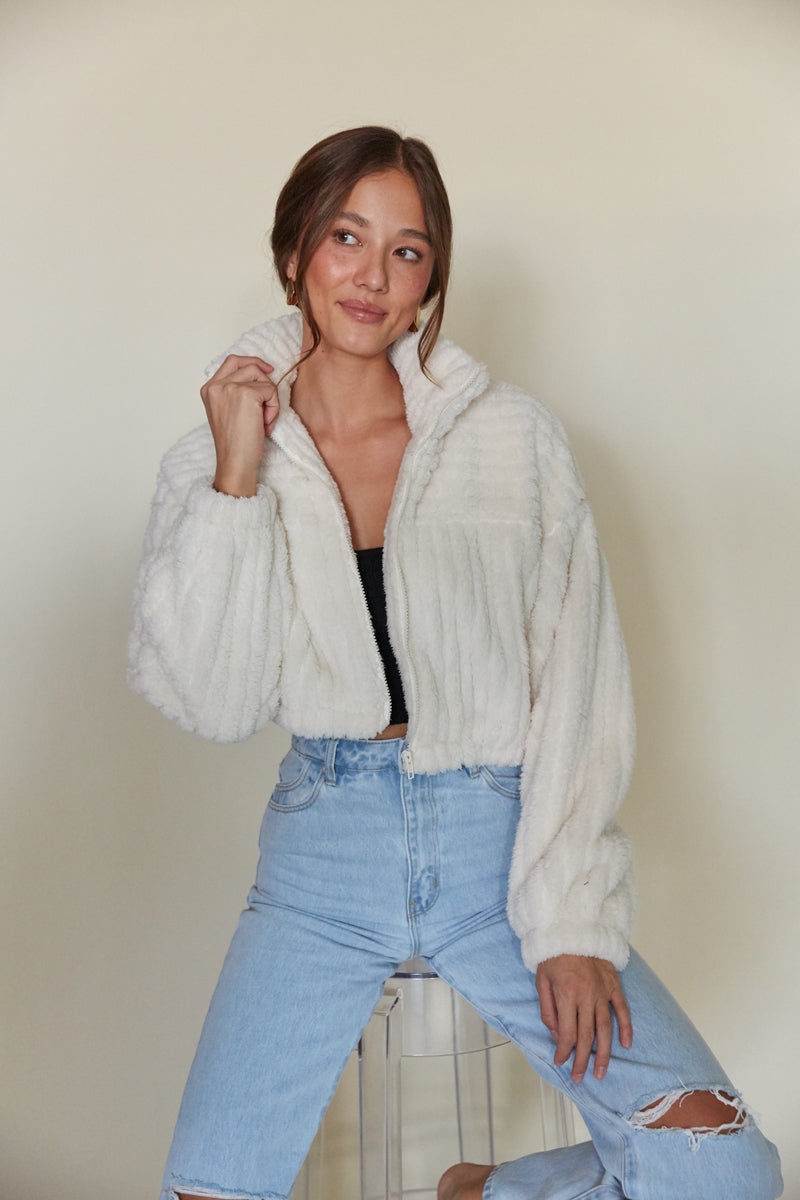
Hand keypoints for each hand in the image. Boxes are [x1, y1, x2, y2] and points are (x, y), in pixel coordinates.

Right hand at [200, 355, 277, 495]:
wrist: (235, 462)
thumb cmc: (235, 443)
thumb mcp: (227, 412)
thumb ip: (235, 392)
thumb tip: (261, 374)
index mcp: (209, 389)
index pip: (232, 361)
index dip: (252, 362)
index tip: (268, 370)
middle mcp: (216, 385)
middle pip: (250, 366)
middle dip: (265, 383)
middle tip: (268, 408)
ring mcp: (230, 388)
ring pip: (262, 378)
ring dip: (270, 399)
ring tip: (264, 420)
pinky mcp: (246, 394)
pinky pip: (271, 390)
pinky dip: (274, 408)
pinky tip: (265, 425)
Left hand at [535, 954, 631, 1083]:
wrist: (573, 927)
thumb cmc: (553, 955)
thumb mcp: (541, 981)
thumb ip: (548, 1010)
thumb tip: (556, 1035)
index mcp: (566, 994)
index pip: (567, 1033)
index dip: (564, 1051)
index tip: (560, 1062)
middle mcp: (587, 996)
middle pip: (586, 1036)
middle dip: (582, 1060)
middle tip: (579, 1077)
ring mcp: (602, 991)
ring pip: (605, 1029)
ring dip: (604, 1053)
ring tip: (601, 1072)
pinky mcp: (613, 985)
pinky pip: (622, 1009)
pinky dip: (626, 1027)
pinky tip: (625, 1044)